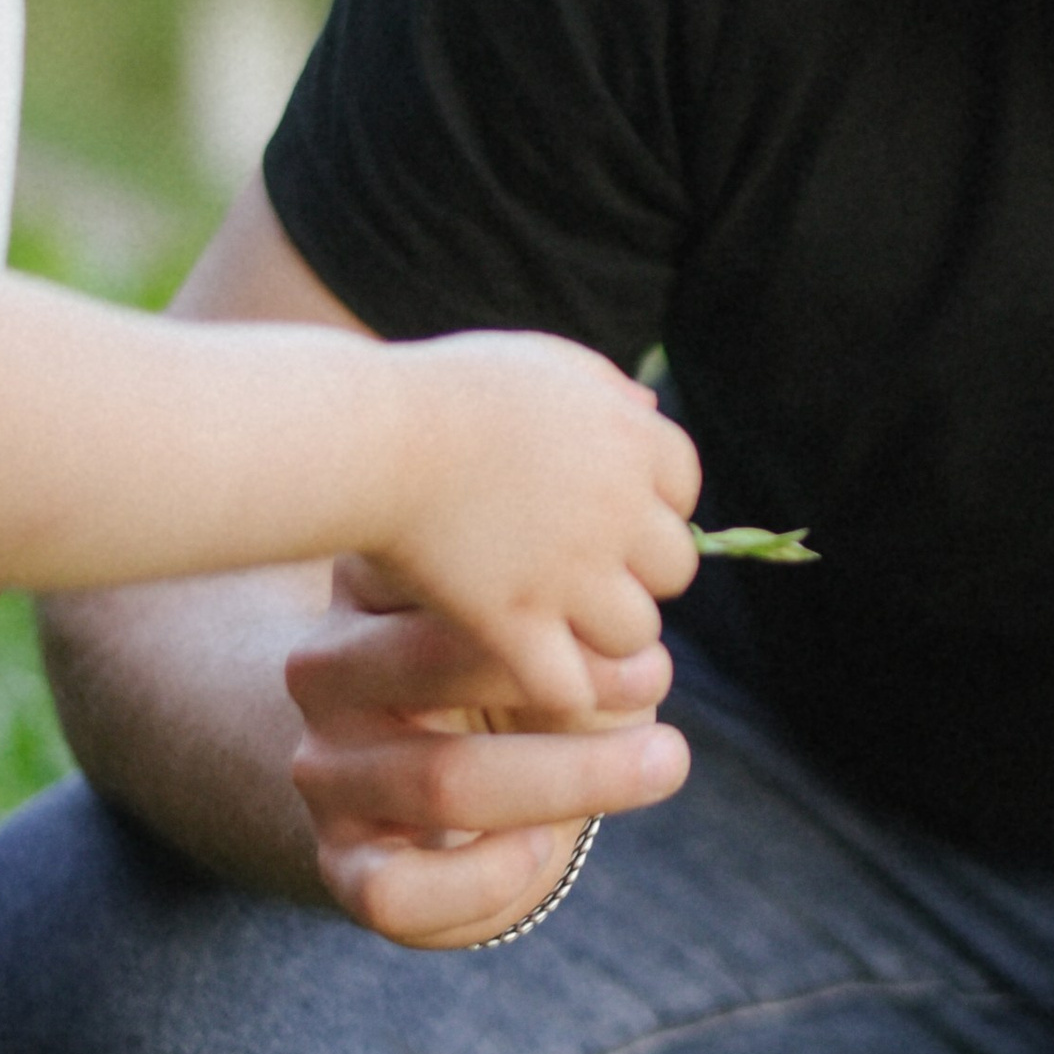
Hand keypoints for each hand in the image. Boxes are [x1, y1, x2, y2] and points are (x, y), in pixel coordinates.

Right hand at [287, 558, 688, 947]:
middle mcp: (328, 672)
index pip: (435, 572)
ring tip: (663, 761)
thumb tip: (640, 655)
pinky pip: (397, 888)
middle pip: (430, 664)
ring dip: (567, 776)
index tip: (633, 611)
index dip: (540, 592)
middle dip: (559, 677)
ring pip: (439, 779)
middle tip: (657, 677)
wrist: (454, 792)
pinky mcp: (344, 863)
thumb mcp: (549, 637)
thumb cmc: (519, 683)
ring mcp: (327, 770)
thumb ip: (580, 632)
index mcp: (370, 587)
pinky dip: (479, 878)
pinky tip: (539, 849)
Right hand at [373, 333, 701, 716]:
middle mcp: (616, 508)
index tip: (605, 518)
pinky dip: (560, 688)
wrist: (370, 436)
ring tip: (560, 629)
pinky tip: (530, 671)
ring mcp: (567, 573)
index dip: (647, 507)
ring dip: (604, 638)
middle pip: (673, 568)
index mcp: (630, 438)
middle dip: (635, 575)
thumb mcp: (537, 364)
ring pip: (635, 634)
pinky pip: (573, 687)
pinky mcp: (514, 625)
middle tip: (584, 580)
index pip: (683, 490)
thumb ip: (600, 387)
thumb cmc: (442, 393)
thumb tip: (648, 406)